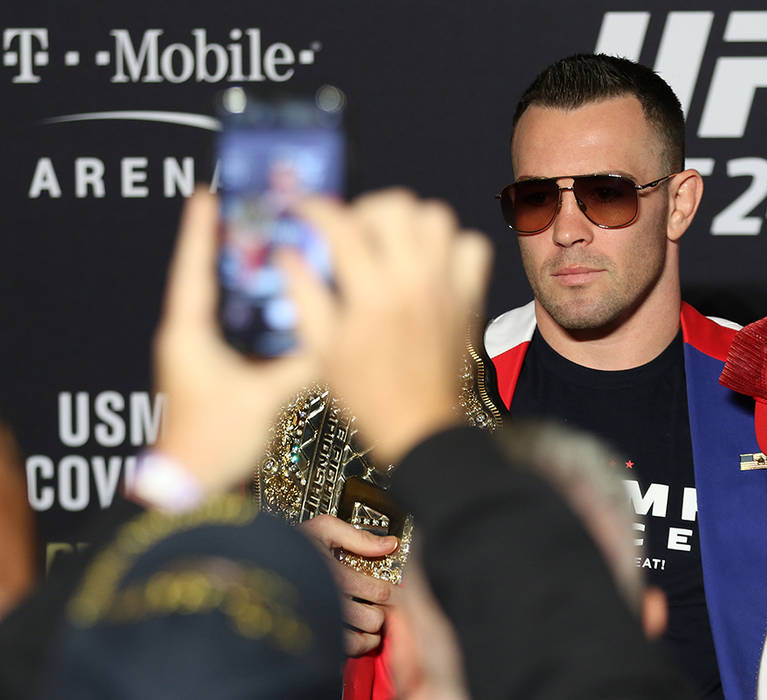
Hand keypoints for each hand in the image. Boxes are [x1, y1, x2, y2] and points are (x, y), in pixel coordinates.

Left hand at [153, 190, 317, 491]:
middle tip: (249, 214)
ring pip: (216, 303)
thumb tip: (336, 339)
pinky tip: (273, 303)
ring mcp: (194, 357)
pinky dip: (246, 308)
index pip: (193, 270)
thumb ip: (303, 366)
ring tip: (264, 248)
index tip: (207, 193)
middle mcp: (185, 339)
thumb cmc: (215, 443)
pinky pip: (227, 326)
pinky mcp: (208, 372)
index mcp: (188, 335)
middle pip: (203, 279)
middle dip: (225, 245)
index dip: (200, 230)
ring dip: (237, 276)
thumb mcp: (265, 399)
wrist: (190, 488)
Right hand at [281, 189, 491, 463]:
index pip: (343, 227)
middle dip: (366, 207)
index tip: (305, 209)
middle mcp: (413, 281)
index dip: (317, 208)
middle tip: (353, 230)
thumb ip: (304, 294)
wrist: (421, 427)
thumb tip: (288, 254)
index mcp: (372, 295)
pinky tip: (430, 260)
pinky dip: (452, 243)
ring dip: (410, 220)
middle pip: (397, 206)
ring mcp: (447, 285)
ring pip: (437, 216)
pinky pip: (473, 246)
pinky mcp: (469, 296)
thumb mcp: (321, 349)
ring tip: (390, 242)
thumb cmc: (367, 394)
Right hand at [299, 514, 398, 655]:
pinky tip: (358, 633)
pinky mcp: (312, 637)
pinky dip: (357, 645)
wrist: (256, 564)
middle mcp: (324, 600)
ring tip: (369, 618)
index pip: (376, 590)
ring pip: (359, 638)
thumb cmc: (290, 546)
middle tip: (376, 601)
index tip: (384, 585)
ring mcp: (317, 622)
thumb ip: (357, 536)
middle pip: (371, 617)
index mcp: (331, 573)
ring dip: (370, 629)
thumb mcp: (323, 529)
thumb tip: (389, 544)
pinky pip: (344, 651)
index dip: (386, 589)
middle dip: (378, 609)